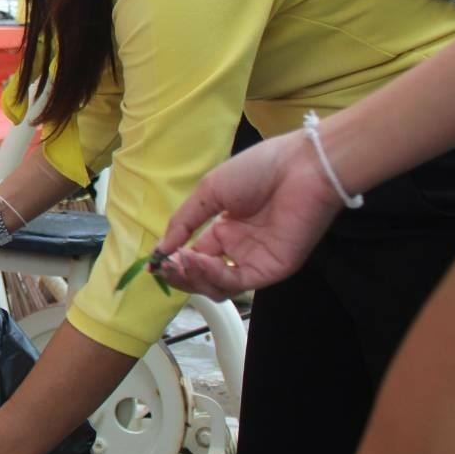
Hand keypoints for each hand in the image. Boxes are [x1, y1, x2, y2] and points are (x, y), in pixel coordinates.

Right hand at [152, 130, 343, 298]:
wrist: (300, 168)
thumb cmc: (257, 170)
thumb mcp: (208, 192)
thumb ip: (183, 222)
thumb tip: (159, 250)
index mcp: (224, 230)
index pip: (193, 256)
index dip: (173, 261)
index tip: (154, 262)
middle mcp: (238, 249)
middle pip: (202, 276)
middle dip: (179, 274)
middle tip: (164, 266)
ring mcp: (254, 260)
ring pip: (217, 285)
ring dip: (193, 277)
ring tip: (179, 262)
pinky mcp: (270, 269)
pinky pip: (237, 282)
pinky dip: (212, 275)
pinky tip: (197, 260)